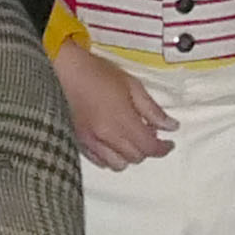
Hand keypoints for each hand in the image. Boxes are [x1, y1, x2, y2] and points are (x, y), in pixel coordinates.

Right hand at [52, 42, 172, 168]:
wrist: (63, 70)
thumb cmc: (97, 72)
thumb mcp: (132, 85)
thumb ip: (152, 109)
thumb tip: (171, 126)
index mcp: (121, 120)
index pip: (149, 147)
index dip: (163, 149)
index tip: (169, 143)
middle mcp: (106, 136)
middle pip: (135, 158)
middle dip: (146, 149)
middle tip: (148, 132)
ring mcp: (90, 142)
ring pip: (117, 164)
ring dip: (128, 155)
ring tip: (128, 138)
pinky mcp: (78, 142)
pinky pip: (99, 161)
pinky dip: (110, 157)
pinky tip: (111, 142)